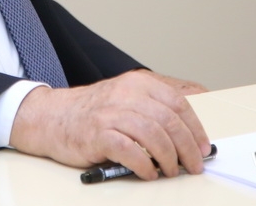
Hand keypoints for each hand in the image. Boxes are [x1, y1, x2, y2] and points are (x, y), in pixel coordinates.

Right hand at [8, 70, 210, 179]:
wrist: (51, 117)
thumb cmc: (92, 113)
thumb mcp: (126, 98)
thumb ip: (153, 107)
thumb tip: (189, 128)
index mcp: (137, 83)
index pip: (177, 103)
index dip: (195, 128)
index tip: (203, 147)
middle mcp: (126, 94)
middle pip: (169, 121)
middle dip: (187, 148)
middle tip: (193, 165)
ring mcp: (111, 113)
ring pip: (153, 135)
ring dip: (169, 158)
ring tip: (171, 171)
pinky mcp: (98, 133)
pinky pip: (130, 151)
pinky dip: (145, 165)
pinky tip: (149, 173)